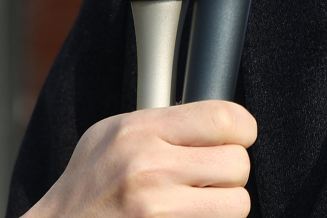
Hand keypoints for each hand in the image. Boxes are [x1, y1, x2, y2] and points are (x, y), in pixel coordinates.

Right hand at [27, 100, 255, 217]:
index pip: (224, 118)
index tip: (237, 137)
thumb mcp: (111, 135)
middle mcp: (149, 169)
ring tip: (197, 203)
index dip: (242, 129)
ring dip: (224, 206)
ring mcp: (156, 211)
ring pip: (237, 204)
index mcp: (140, 131)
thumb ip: (162, 123)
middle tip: (210, 178)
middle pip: (238, 164)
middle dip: (231, 174)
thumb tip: (215, 119)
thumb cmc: (85, 187)